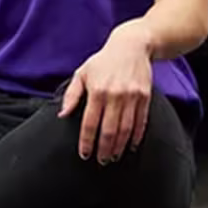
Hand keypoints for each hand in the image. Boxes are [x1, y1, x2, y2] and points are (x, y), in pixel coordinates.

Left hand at [59, 26, 152, 164]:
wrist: (132, 45)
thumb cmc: (103, 61)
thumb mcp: (83, 73)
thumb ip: (72, 95)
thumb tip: (62, 115)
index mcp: (97, 90)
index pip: (90, 123)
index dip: (86, 142)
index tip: (84, 154)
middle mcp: (115, 95)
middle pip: (109, 130)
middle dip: (104, 149)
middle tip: (101, 161)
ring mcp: (132, 96)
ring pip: (125, 129)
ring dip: (119, 147)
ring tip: (114, 157)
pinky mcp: (145, 97)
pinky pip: (141, 122)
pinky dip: (136, 137)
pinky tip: (130, 146)